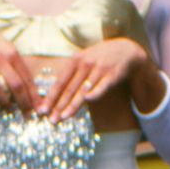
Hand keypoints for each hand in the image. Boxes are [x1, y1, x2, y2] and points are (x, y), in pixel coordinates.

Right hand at [0, 29, 33, 114]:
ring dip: (5, 102)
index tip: (38, 108)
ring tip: (10, 110)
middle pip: (15, 85)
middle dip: (23, 103)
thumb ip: (21, 70)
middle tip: (27, 114)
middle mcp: (0, 58)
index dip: (34, 96)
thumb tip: (33, 93)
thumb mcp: (12, 54)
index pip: (27, 79)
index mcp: (13, 55)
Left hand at [38, 37, 154, 123]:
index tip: (42, 109)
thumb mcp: (85, 59)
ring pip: (83, 90)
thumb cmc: (102, 57)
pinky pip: (102, 86)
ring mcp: (99, 70)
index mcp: (76, 60)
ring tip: (64, 117)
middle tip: (51, 119)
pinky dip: (95, 92)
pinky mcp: (112, 75)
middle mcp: (86, 64)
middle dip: (59, 105)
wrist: (126, 50)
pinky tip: (88, 100)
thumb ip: (73, 73)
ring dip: (73, 105)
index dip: (51, 96)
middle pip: (70, 88)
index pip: (60, 82)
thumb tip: (58, 90)